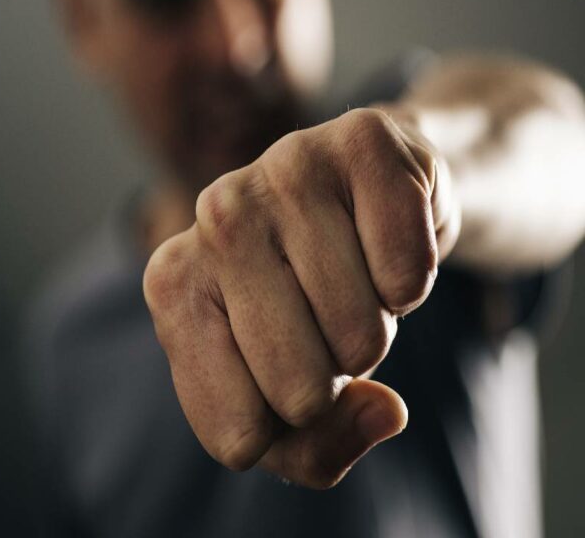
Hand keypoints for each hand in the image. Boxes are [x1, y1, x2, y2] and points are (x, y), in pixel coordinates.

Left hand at [143, 108, 459, 487]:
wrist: (365, 203)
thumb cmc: (313, 300)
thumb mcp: (292, 397)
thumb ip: (319, 447)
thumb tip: (385, 411)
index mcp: (172, 284)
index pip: (237, 434)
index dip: (288, 425)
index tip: (290, 369)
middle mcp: (213, 215)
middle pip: (300, 392)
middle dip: (336, 374)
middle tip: (328, 316)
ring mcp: (284, 167)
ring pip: (361, 337)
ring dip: (377, 325)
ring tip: (355, 273)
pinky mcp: (361, 141)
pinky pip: (408, 277)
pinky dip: (414, 279)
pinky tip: (385, 237)